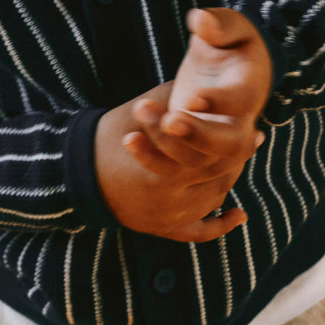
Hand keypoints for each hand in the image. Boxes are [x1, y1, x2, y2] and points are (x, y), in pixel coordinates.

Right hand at [94, 85, 250, 242]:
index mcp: (164, 173)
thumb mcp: (142, 110)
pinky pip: (198, 232)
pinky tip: (239, 214)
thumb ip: (177, 100)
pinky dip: (220, 225)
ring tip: (238, 161)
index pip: (213, 159)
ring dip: (228, 181)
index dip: (235, 143)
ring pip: (212, 200)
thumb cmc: (109, 135)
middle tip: (250, 141)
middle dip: (235, 159)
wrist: (74, 172)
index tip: (251, 128)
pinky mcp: (161, 229)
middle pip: (217, 179)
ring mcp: (167, 219)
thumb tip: (210, 92)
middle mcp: (169, 202)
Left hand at [132, 9, 273, 172]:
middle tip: (167, 119)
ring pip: (197, 161)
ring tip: (142, 109)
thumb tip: (200, 19)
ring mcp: (215, 144)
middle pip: (229, 146)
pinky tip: (129, 138)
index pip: (242, 102)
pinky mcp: (191, 151)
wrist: (225, 69)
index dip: (219, 103)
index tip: (191, 98)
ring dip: (165, 143)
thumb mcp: (230, 27)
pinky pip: (175, 169)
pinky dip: (150, 158)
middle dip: (197, 136)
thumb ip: (219, 24)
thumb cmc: (227, 42)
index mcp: (250, 89)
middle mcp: (239, 124)